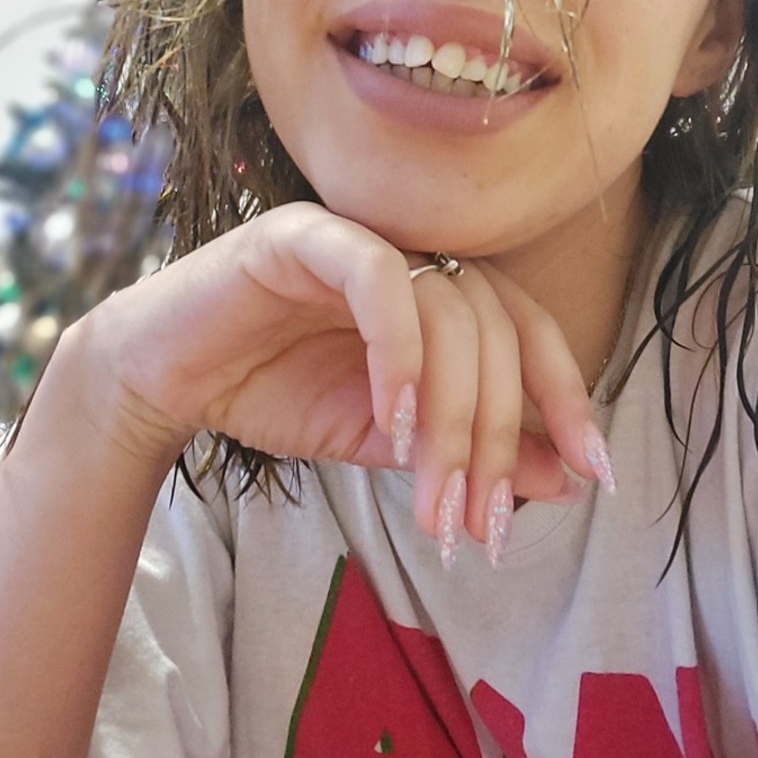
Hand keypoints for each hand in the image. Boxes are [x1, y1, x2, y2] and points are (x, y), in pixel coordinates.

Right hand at [63, 202, 608, 563]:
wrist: (164, 380)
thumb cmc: (278, 395)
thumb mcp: (393, 439)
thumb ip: (471, 448)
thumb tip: (565, 482)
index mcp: (441, 290)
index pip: (527, 328)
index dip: (566, 395)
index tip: (593, 472)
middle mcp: (412, 252)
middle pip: (494, 330)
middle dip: (496, 436)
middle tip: (476, 523)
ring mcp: (362, 235)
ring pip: (448, 311)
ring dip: (450, 416)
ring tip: (431, 497)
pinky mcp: (303, 234)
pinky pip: (377, 280)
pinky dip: (399, 353)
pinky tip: (394, 422)